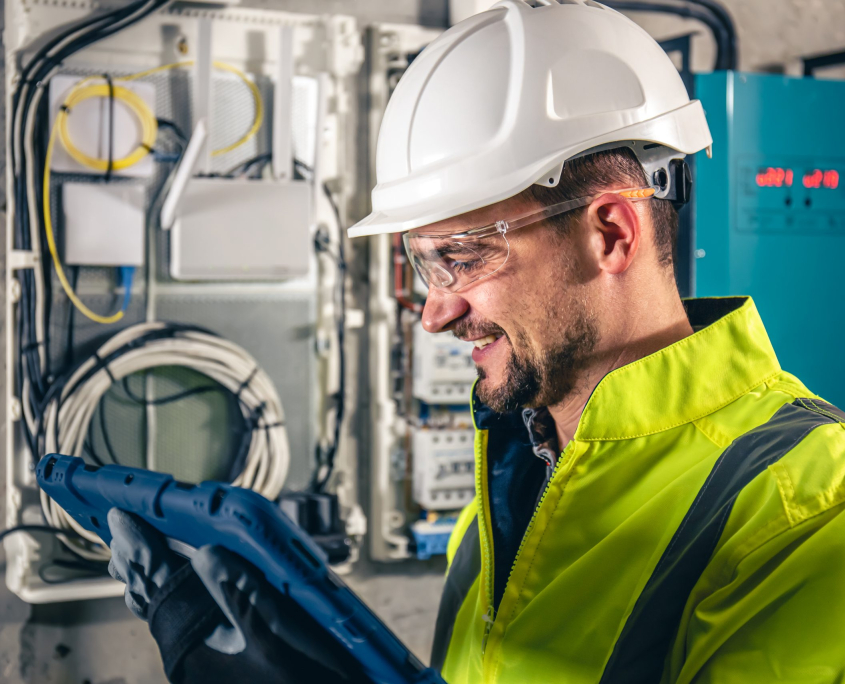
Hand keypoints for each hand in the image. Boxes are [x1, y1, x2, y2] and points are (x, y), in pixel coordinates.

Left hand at [106, 508, 370, 682]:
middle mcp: (190, 658)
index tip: (121, 517)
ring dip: (150, 581)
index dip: (140, 548)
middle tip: (119, 530)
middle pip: (153, 600)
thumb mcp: (275, 639)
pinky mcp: (215, 665)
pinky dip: (171, 598)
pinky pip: (182, 623)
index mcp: (197, 649)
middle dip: (136, 564)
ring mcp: (200, 664)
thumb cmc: (302, 682)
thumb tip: (207, 554)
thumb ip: (242, 593)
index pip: (159, 586)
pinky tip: (177, 589)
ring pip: (165, 613)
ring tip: (132, 556)